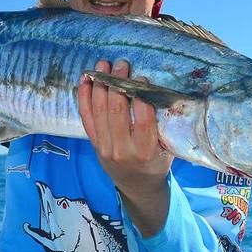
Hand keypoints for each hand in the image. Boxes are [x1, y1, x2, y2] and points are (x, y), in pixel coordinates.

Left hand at [78, 59, 173, 237]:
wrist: (138, 186)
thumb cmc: (157, 161)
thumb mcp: (168, 147)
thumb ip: (163, 124)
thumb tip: (159, 90)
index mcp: (146, 150)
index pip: (142, 118)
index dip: (140, 95)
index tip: (141, 77)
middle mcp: (123, 149)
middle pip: (116, 110)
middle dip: (118, 83)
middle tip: (122, 64)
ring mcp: (105, 146)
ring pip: (99, 110)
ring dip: (100, 84)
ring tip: (103, 65)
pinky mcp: (94, 143)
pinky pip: (86, 117)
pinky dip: (84, 96)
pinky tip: (86, 79)